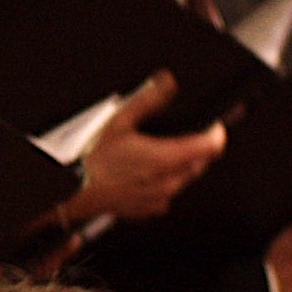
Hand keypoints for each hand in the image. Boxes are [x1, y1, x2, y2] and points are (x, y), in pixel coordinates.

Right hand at [64, 73, 226, 224]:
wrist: (75, 189)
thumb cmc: (94, 160)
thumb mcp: (120, 120)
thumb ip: (149, 99)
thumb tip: (166, 83)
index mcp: (166, 158)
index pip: (212, 146)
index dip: (216, 132)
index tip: (212, 125)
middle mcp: (169, 181)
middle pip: (202, 162)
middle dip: (195, 147)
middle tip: (174, 137)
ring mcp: (162, 198)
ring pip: (187, 178)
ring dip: (180, 165)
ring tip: (154, 154)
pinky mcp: (153, 208)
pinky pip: (170, 192)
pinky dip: (164, 181)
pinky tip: (144, 173)